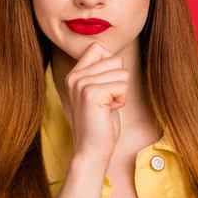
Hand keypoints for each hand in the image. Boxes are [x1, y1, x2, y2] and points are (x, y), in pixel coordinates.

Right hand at [65, 41, 128, 167]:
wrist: (91, 150)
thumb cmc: (100, 123)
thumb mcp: (97, 91)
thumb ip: (101, 73)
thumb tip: (115, 57)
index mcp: (75, 74)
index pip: (98, 47)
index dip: (111, 65)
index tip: (105, 87)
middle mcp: (75, 76)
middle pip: (115, 60)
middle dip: (119, 81)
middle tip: (106, 101)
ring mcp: (82, 84)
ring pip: (122, 72)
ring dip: (121, 92)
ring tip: (107, 106)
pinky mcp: (92, 93)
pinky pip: (123, 86)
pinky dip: (122, 100)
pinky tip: (108, 111)